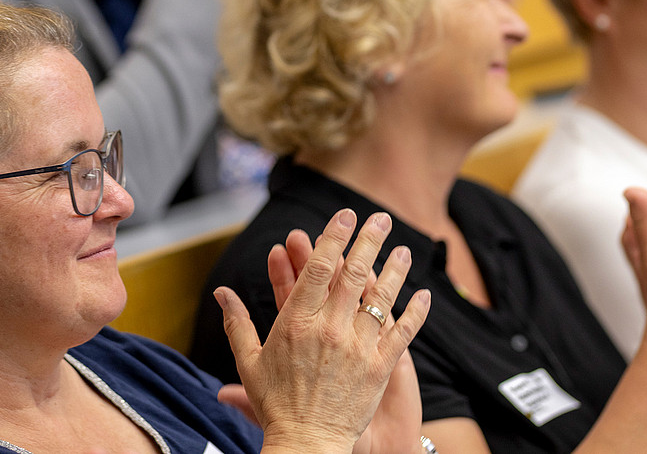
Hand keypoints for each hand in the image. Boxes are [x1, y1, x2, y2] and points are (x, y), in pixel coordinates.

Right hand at [215, 209, 430, 453]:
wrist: (307, 445)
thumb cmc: (276, 405)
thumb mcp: (249, 361)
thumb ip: (236, 322)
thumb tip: (221, 293)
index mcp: (296, 322)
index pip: (317, 268)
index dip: (332, 238)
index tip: (345, 216)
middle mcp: (330, 329)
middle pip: (353, 274)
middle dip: (369, 241)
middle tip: (381, 218)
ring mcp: (358, 348)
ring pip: (382, 298)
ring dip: (395, 270)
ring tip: (404, 249)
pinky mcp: (380, 369)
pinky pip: (403, 334)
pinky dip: (415, 313)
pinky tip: (425, 294)